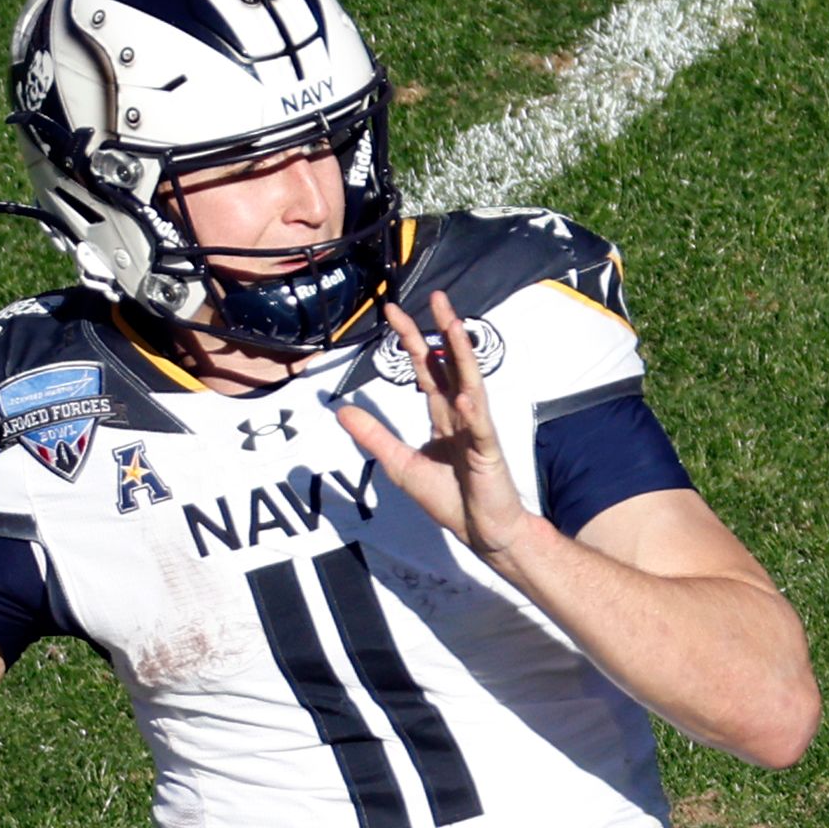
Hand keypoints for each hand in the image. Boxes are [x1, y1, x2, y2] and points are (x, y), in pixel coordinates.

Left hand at [331, 293, 544, 572]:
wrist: (483, 531)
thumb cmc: (451, 498)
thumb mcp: (400, 465)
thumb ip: (373, 436)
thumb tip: (340, 410)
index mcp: (443, 416)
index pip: (427, 369)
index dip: (411, 341)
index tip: (392, 312)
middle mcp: (463, 414)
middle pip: (452, 364)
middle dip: (443, 330)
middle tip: (435, 297)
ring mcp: (478, 430)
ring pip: (471, 382)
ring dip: (463, 353)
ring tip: (454, 325)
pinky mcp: (488, 453)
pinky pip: (480, 427)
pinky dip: (473, 410)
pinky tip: (465, 394)